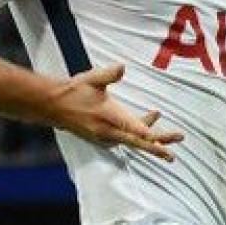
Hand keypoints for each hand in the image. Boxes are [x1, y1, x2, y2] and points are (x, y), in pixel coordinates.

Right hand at [47, 64, 182, 159]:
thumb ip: (109, 74)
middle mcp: (108, 131)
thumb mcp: (92, 79)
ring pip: (133, 141)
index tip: (165, 139)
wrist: (52, 106)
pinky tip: (147, 120)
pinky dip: (138, 133)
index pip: (134, 129)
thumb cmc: (73, 91)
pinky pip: (125, 138)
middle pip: (137, 143)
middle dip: (157, 148)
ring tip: (170, 134)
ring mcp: (105, 137)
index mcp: (109, 117)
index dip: (151, 135)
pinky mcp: (102, 138)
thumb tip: (122, 68)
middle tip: (172, 156)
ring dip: (150, 138)